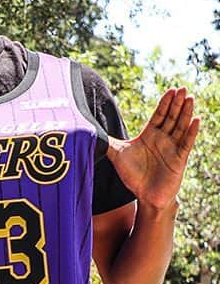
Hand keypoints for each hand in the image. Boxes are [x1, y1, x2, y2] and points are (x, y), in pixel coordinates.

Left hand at [107, 87, 198, 209]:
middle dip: (177, 103)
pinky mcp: (179, 159)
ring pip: (181, 126)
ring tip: (190, 98)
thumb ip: (106, 142)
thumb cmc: (133, 176)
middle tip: (182, 88)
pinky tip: (196, 119)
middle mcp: (163, 139)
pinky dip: (191, 132)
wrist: (145, 195)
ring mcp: (172, 148)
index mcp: (149, 135)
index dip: (165, 103)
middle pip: (171, 117)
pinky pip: (187, 143)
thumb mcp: (117, 155)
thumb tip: (88, 132)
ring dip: (186, 112)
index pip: (159, 115)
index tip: (170, 89)